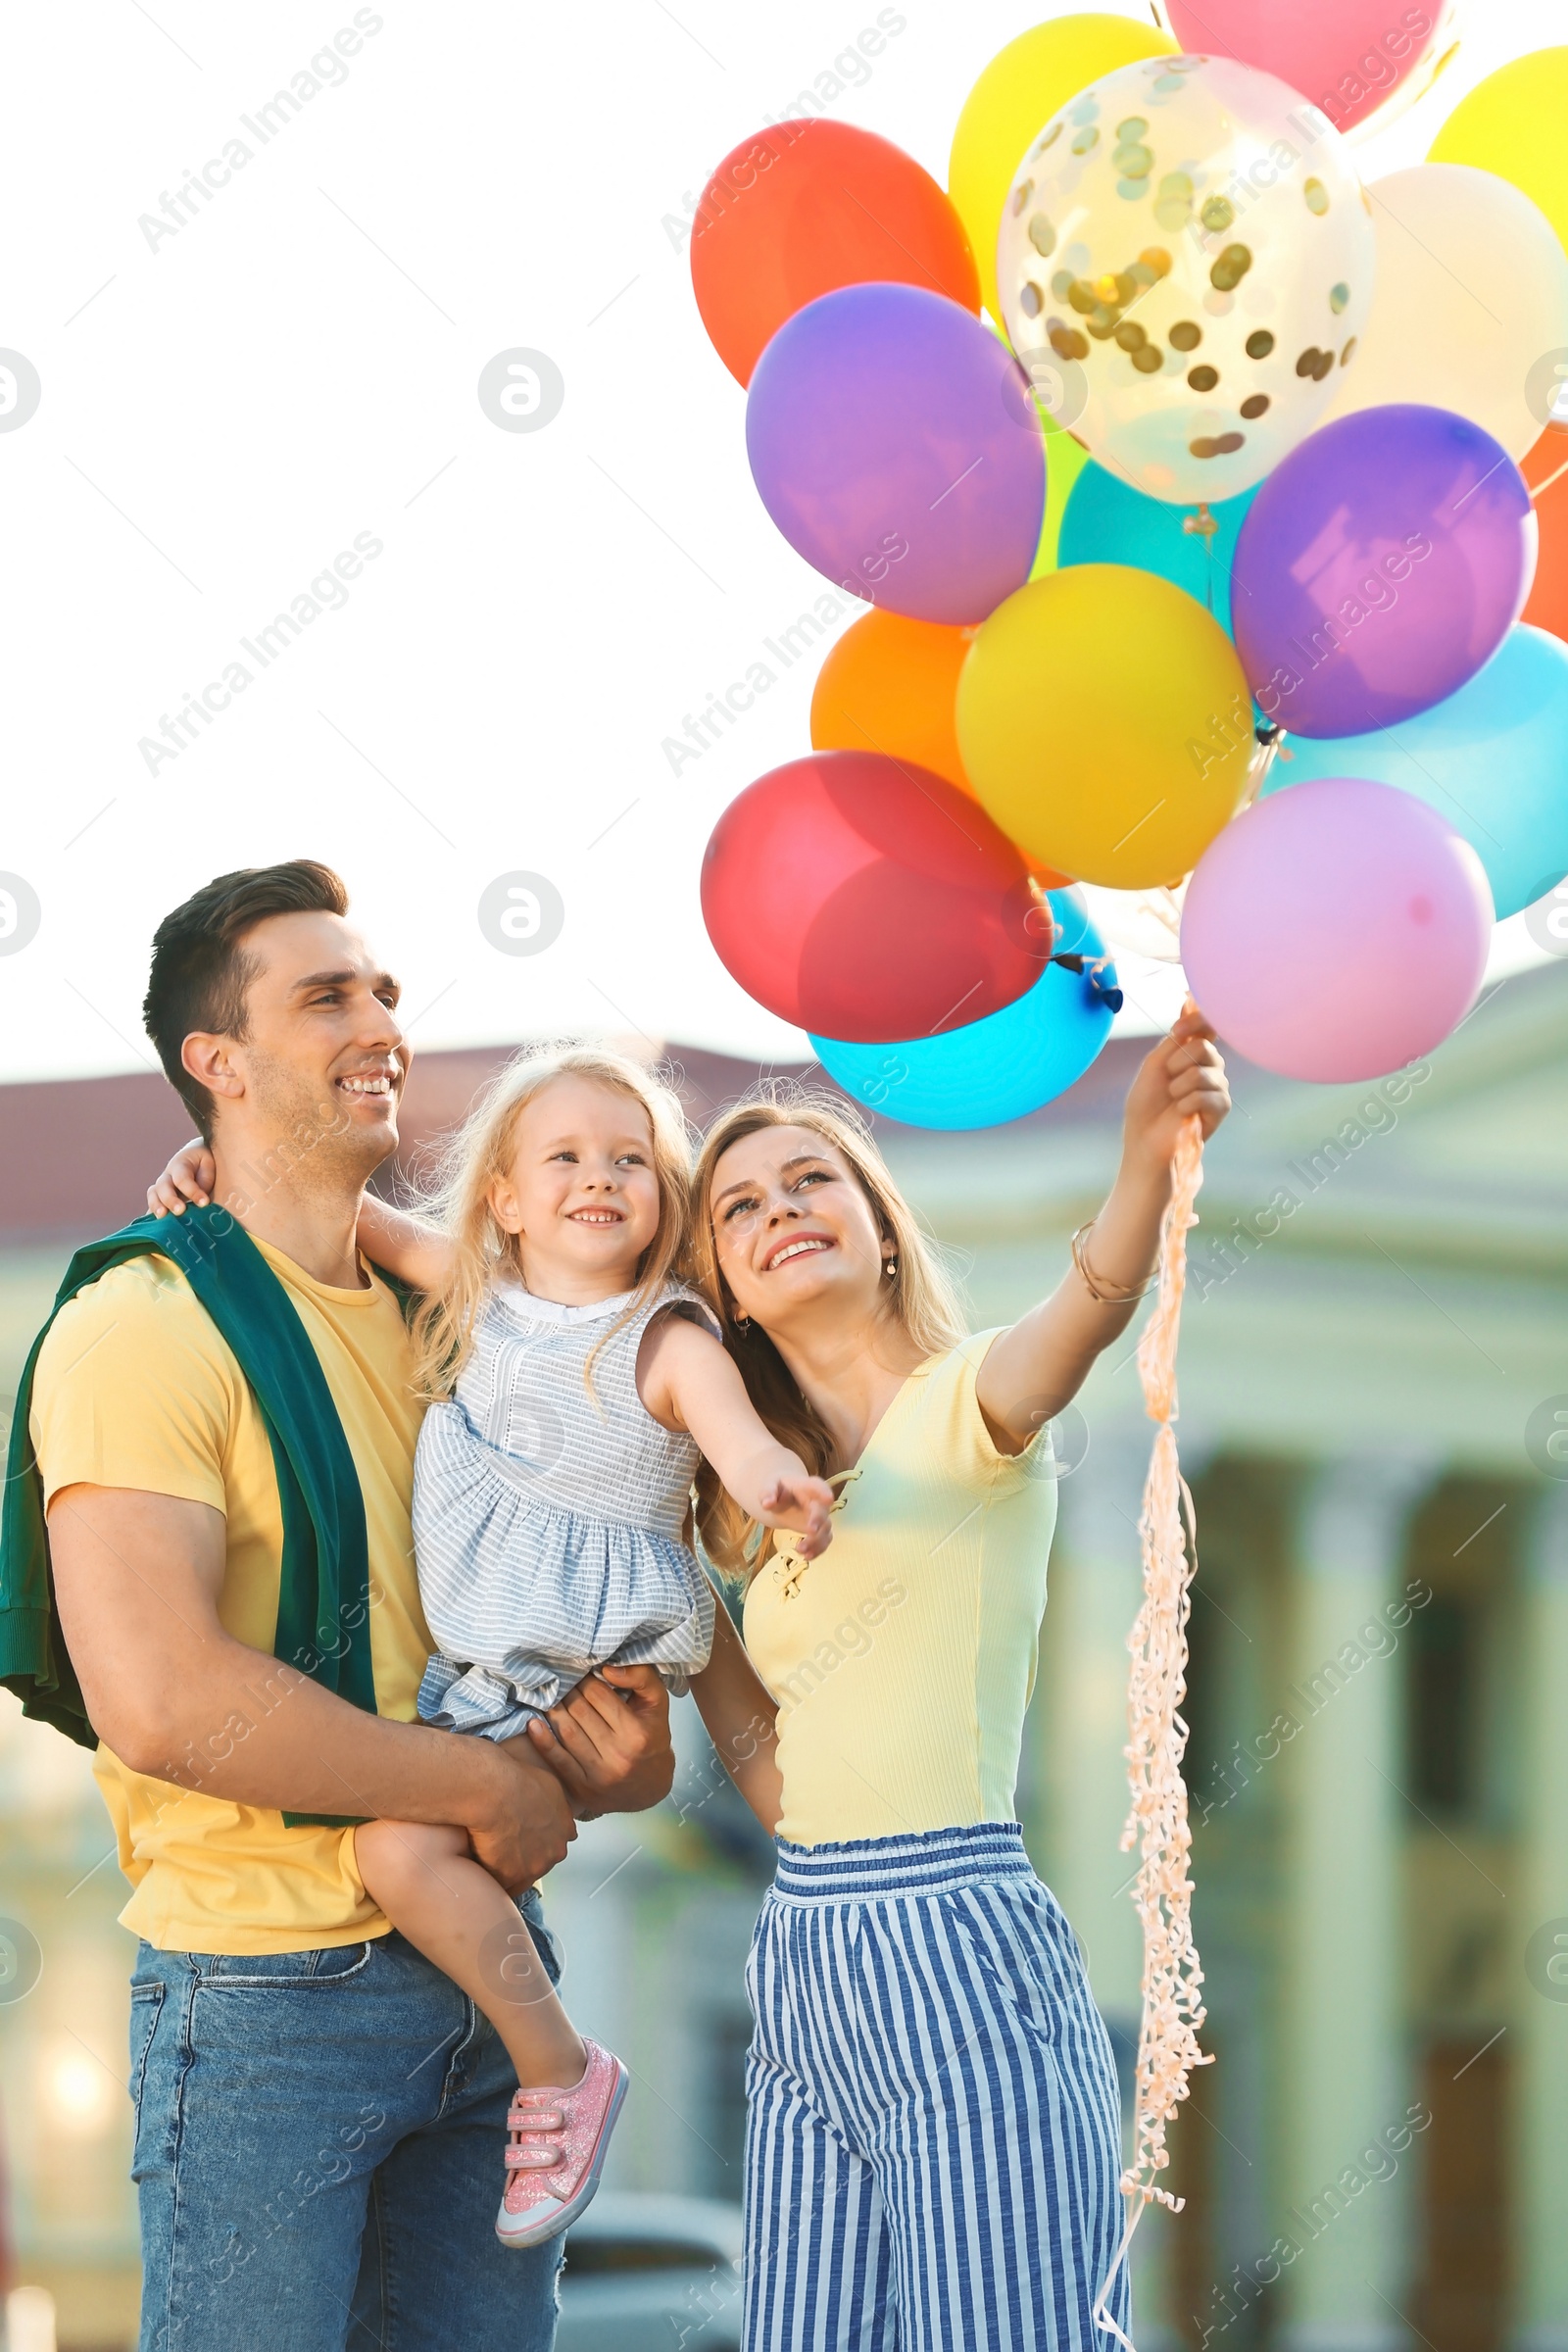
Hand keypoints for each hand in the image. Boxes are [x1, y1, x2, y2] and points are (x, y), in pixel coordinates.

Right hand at [148, 1139, 214, 1218]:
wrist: (195, 1163)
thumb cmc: (204, 1167)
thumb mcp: (207, 1168)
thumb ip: (204, 1182)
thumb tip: (203, 1202)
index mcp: (180, 1166)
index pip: (182, 1178)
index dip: (192, 1190)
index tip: (204, 1202)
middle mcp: (167, 1177)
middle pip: (163, 1187)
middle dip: (171, 1200)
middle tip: (180, 1211)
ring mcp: (160, 1188)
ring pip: (153, 1195)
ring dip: (157, 1207)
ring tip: (162, 1217)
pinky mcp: (158, 1200)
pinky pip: (151, 1207)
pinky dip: (152, 1217)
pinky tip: (155, 1228)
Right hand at [465, 1740, 576, 1892]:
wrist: (495, 1791)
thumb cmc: (516, 1779)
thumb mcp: (548, 1783)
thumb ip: (556, 1803)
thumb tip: (552, 1810)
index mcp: (565, 1828)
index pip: (555, 1844)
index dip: (539, 1841)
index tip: (524, 1837)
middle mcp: (555, 1851)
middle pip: (540, 1861)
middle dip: (526, 1857)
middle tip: (503, 1845)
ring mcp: (534, 1867)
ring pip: (522, 1875)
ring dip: (508, 1868)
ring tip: (489, 1855)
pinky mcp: (511, 1877)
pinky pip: (501, 1884)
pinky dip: (491, 1875)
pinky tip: (480, 1863)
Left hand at [527, 1664, 673, 1817]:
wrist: (650, 1787)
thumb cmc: (652, 1737)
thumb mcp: (657, 1703)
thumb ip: (641, 1677)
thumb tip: (608, 1668)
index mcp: (637, 1733)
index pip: (599, 1695)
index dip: (586, 1679)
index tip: (582, 1672)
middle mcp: (618, 1754)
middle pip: (580, 1711)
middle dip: (569, 1692)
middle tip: (564, 1682)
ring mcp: (598, 1774)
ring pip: (567, 1731)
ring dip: (554, 1710)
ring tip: (551, 1697)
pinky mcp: (582, 1787)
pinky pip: (557, 1759)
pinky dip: (542, 1740)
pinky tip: (533, 1723)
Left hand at [755, 1453, 834, 1559]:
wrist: (784, 1497)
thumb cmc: (778, 1489)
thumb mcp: (769, 1487)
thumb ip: (768, 1493)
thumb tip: (766, 1504)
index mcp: (806, 1487)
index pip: (817, 1486)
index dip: (824, 1492)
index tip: (829, 1499)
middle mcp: (817, 1502)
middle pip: (822, 1511)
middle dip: (818, 1521)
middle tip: (810, 1531)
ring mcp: (820, 1518)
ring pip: (825, 1529)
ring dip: (816, 1541)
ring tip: (799, 1549)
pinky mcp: (818, 1531)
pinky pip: (823, 1541)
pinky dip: (817, 1550)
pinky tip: (806, 1557)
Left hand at [1123, 1005, 1229, 1174]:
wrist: (1144, 1138)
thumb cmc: (1146, 1103)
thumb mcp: (1155, 1063)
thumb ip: (1175, 1039)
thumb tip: (1190, 1005)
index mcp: (1192, 1052)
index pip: (1208, 1025)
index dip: (1198, 1020)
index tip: (1178, 1032)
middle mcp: (1209, 1065)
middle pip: (1205, 1046)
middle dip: (1178, 1062)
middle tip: (1168, 1080)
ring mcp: (1217, 1085)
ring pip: (1205, 1071)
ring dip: (1179, 1086)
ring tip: (1173, 1100)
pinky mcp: (1221, 1107)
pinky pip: (1208, 1094)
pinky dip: (1187, 1103)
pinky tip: (1181, 1112)